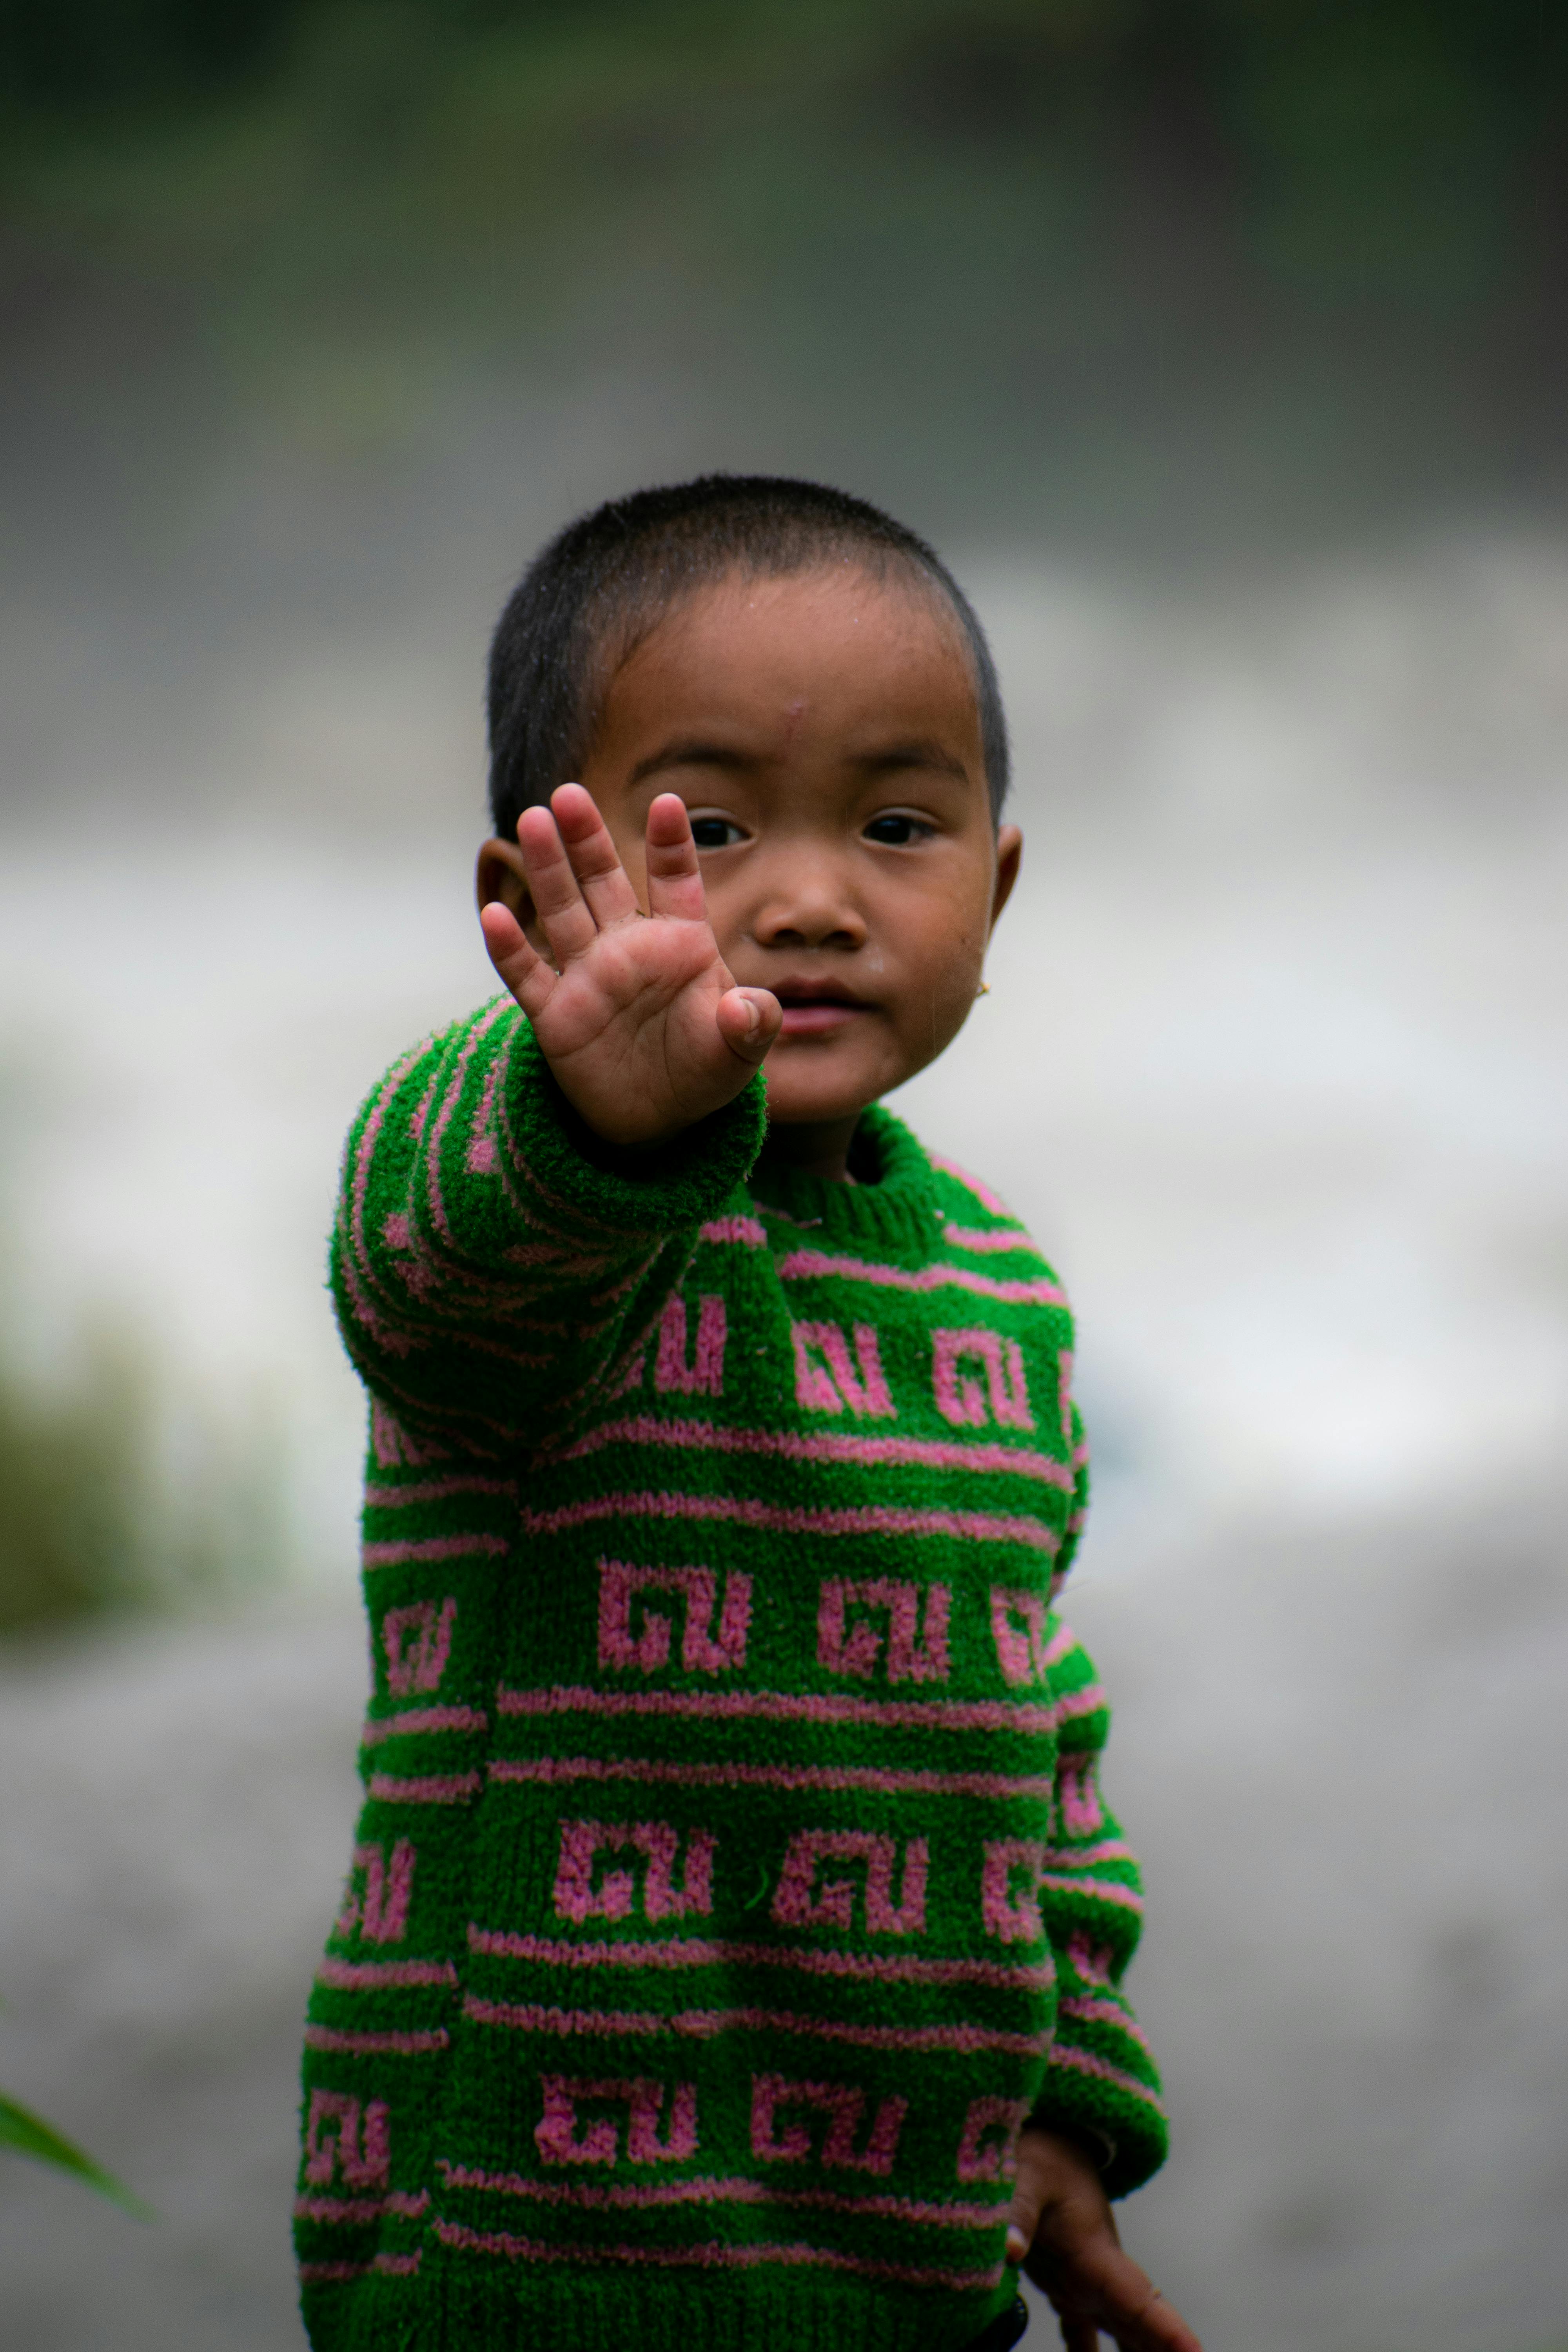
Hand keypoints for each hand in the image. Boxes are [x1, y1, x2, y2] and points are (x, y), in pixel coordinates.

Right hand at [479, 784, 781, 1145]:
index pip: (675, 882)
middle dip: (587, 839)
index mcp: (681, 943)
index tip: (668, 803)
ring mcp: (588, 977)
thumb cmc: (705, 1070)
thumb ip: (752, 1024)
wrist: (660, 1121)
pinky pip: (528, 974)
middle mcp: (628, 948)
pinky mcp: (556, 1014)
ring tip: (532, 821)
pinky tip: (494, 913)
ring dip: (547, 869)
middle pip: (603, 882)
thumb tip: (748, 1009)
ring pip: (562, 912)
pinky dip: (509, 947)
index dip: (671, 844)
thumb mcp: (740, 1051)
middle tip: (569, 794)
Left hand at [1006, 2128, 1201, 2351]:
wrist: (1051, 2136)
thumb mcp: (1027, 2175)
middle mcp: (1100, 2274)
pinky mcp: (1066, 2283)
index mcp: (1097, 2251)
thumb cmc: (1042, 2151)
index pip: (1140, 2299)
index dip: (1168, 2331)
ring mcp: (1086, 2281)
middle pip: (1140, 2326)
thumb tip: (1010, 2251)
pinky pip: (1083, 2330)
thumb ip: (1018, 2210)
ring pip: (1122, 2332)